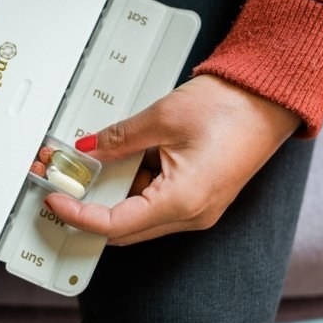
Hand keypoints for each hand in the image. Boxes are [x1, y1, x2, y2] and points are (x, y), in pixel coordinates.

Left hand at [44, 74, 301, 244]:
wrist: (268, 97)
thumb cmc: (233, 108)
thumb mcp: (163, 119)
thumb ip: (119, 139)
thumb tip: (89, 150)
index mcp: (183, 201)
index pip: (115, 225)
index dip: (78, 215)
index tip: (55, 200)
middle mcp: (191, 213)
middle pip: (124, 226)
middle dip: (88, 204)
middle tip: (62, 179)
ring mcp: (196, 206)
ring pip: (137, 212)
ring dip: (110, 191)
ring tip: (86, 160)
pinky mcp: (196, 193)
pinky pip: (154, 197)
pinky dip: (131, 181)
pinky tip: (116, 158)